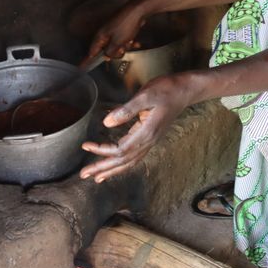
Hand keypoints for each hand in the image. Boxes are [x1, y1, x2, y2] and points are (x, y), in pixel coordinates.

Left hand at [79, 74, 197, 182]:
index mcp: (146, 132)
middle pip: (123, 161)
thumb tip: (106, 122)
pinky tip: (115, 166)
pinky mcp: (150, 138)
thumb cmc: (166, 90)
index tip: (86, 146)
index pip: (120, 149)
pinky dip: (122, 164)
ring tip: (96, 177)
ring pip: (129, 162)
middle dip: (103, 168)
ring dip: (112, 170)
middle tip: (84, 174)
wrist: (184, 91)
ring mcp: (150, 141)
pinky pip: (134, 156)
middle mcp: (148, 141)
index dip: (102, 151)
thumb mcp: (145, 96)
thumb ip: (126, 110)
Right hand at [80, 0, 146, 66]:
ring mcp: (113, 31)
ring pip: (116, 46)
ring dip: (124, 46)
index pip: (92, 52)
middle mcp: (105, 33)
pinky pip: (123, 40)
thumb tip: (106, 57)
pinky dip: (129, 42)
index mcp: (100, 36)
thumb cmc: (126, 24)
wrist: (138, 11)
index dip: (91, 60)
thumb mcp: (117, 43)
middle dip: (115, 52)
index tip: (86, 66)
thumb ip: (110, 52)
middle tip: (122, 49)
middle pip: (106, 50)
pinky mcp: (122, 29)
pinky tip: (135, 41)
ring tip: (130, 41)